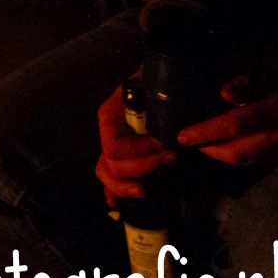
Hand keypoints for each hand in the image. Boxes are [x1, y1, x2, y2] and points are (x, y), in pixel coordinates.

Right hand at [96, 78, 176, 204]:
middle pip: (111, 164)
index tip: (168, 149)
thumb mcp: (159, 82)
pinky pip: (110, 174)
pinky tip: (116, 205)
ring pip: (106, 172)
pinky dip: (113, 190)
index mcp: (112, 114)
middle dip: (142, 168)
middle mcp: (110, 130)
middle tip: (172, 159)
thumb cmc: (165, 76)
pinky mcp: (126, 151)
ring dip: (123, 186)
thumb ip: (159, 100)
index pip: (115, 148)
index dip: (141, 155)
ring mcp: (116, 142)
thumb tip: (170, 129)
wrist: (169, 72)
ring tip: (145, 191)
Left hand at [176, 56, 277, 166]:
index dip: (207, 131)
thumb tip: (226, 94)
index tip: (184, 135)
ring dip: (222, 154)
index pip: (235, 124)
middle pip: (239, 149)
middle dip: (209, 147)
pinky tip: (226, 146)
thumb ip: (251, 77)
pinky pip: (262, 159)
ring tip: (202, 144)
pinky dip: (241, 156)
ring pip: (249, 158)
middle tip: (187, 140)